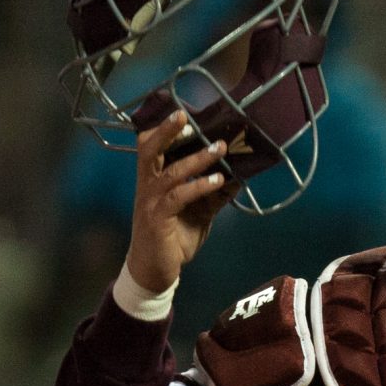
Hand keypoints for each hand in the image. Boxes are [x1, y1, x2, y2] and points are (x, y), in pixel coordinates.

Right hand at [123, 109, 228, 296]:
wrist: (155, 272)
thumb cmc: (172, 239)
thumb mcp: (198, 214)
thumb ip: (213, 196)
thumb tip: (237, 178)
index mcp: (152, 181)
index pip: (149, 147)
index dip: (161, 129)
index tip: (180, 113)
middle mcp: (147, 187)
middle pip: (149, 150)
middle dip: (167, 131)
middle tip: (185, 116)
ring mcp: (151, 202)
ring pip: (171, 172)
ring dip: (197, 159)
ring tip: (220, 149)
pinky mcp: (158, 219)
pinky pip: (178, 196)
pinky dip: (199, 186)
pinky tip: (218, 181)